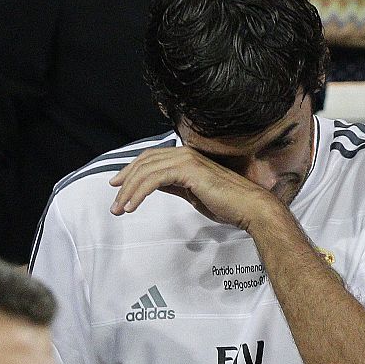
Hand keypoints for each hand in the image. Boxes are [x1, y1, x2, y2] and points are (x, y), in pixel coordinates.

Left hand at [109, 146, 273, 229]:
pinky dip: (139, 193)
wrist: (249, 207)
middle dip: (126, 181)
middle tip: (114, 200)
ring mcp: (187, 160)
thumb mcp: (193, 194)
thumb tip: (156, 184)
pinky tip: (132, 206)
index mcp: (187, 158)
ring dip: (129, 191)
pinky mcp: (188, 171)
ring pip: (146, 171)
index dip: (132, 171)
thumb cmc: (228, 204)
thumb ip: (174, 186)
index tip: (118, 186)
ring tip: (119, 209)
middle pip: (145, 162)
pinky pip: (155, 179)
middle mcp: (185, 154)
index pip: (151, 159)